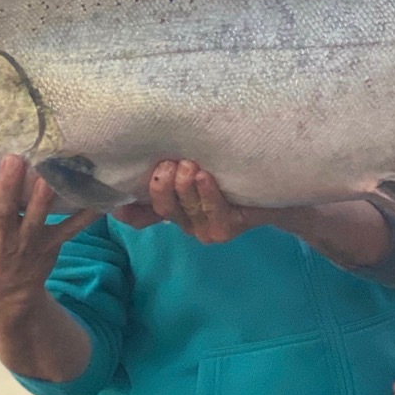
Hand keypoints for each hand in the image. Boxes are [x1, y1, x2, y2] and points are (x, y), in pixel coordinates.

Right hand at [0, 154, 99, 311]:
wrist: (9, 292)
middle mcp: (4, 236)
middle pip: (4, 211)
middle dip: (8, 186)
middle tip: (13, 159)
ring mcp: (29, 242)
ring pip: (36, 219)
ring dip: (42, 199)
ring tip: (47, 176)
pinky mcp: (52, 245)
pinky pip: (71, 229)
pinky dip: (86, 216)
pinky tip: (99, 201)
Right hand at [117, 159, 259, 243]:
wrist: (276, 187)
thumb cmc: (231, 173)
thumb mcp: (196, 168)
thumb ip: (170, 169)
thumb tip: (134, 171)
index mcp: (173, 208)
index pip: (140, 217)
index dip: (127, 209)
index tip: (117, 198)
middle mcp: (186, 222)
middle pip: (163, 207)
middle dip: (162, 185)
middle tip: (170, 164)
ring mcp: (205, 229)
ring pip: (186, 209)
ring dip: (184, 185)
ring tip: (189, 165)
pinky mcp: (226, 230)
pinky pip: (212, 211)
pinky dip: (206, 192)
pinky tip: (204, 176)